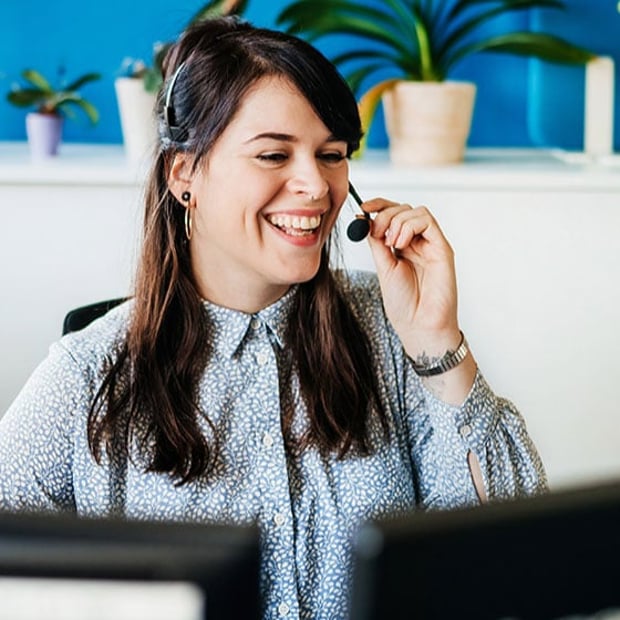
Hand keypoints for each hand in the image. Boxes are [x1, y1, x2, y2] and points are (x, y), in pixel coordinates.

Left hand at [363, 197, 460, 357]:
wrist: (418, 325)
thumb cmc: (404, 304)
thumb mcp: (383, 267)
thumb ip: (377, 243)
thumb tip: (365, 220)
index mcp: (402, 247)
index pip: (392, 215)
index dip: (378, 206)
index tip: (363, 207)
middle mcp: (417, 243)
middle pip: (403, 209)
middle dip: (385, 215)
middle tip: (377, 233)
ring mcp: (430, 244)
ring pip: (415, 211)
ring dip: (397, 222)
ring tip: (392, 244)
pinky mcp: (442, 248)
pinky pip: (427, 221)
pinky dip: (410, 226)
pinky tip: (402, 244)